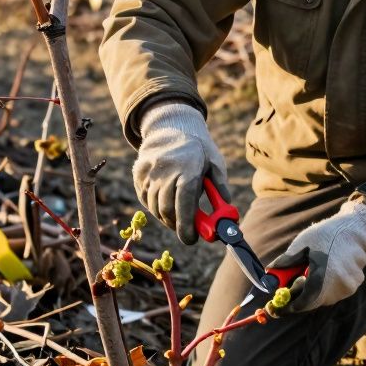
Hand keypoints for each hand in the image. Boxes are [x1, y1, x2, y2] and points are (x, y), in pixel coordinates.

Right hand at [133, 102, 227, 244]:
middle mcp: (165, 170)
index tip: (192, 239)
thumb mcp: (215, 162)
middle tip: (187, 231)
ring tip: (178, 213)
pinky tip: (166, 200)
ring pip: (154, 207)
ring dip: (167, 217)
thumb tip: (227, 214)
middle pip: (167, 209)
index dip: (187, 225)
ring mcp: (149, 172)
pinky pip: (145, 199)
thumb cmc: (198, 149)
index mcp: (187, 168)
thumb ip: (221, 187)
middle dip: (177, 226)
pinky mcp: (139, 174)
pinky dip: (155, 207)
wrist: (171, 126)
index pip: (184, 203)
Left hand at [270, 198, 365, 310]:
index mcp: (322, 278)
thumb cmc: (327, 234)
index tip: (275, 308)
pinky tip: (325, 268)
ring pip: (323, 298)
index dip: (288, 307)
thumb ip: (286, 262)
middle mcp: (337, 287)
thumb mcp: (302, 244)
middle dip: (299, 296)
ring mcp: (348, 288)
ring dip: (312, 290)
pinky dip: (325, 286)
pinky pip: (334, 292)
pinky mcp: (354, 285)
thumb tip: (270, 274)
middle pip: (312, 302)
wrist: (356, 228)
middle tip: (290, 286)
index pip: (302, 304)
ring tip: (309, 271)